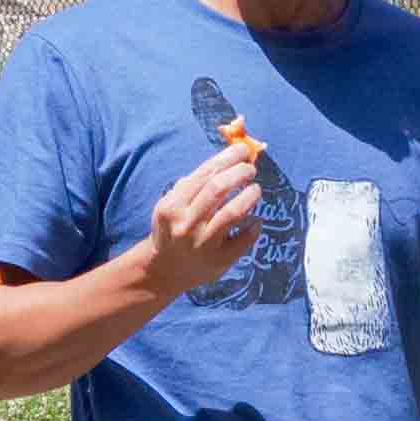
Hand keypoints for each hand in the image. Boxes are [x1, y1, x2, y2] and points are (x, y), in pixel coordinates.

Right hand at [135, 136, 264, 298]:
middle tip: (250, 169)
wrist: (163, 270)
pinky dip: (253, 227)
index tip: (242, 150)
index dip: (227, 158)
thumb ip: (194, 184)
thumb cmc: (173, 228)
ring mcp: (202, 243)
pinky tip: (255, 220)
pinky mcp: (218, 261)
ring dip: (249, 197)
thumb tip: (229, 158)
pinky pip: (243, 240)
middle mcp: (186, 223)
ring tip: (256, 190)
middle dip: (239, 173)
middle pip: (217, 189)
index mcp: (172, 205)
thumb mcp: (172, 204)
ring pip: (231, 213)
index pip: (203, 174)